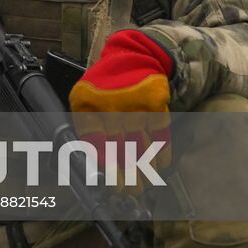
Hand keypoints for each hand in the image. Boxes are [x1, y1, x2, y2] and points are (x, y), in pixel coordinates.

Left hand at [69, 29, 173, 189]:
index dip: (105, 166)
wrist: (131, 56)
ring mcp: (133, 105)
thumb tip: (94, 160)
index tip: (112, 184)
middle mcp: (110, 107)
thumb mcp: (84, 99)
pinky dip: (162, 149)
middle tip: (132, 191)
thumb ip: (88, 126)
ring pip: (140, 144)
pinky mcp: (154, 103)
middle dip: (127, 173)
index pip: (94, 143)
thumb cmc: (105, 84)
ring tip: (146, 182)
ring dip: (145, 166)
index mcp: (88, 107)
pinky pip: (159, 133)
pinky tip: (162, 163)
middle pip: (119, 148)